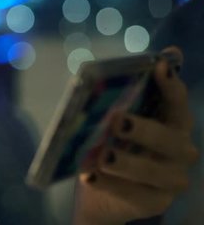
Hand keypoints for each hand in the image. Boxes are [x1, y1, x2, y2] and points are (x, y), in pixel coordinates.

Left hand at [73, 47, 198, 223]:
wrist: (103, 189)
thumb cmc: (114, 143)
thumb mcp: (113, 119)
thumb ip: (120, 95)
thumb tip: (120, 69)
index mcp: (173, 123)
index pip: (177, 102)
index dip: (171, 85)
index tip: (160, 66)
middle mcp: (180, 150)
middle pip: (168, 138)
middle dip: (143, 129)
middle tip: (117, 121)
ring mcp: (171, 178)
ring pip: (153, 171)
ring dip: (127, 162)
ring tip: (103, 156)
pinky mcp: (154, 202)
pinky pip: (131, 194)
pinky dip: (108, 184)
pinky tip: (88, 175)